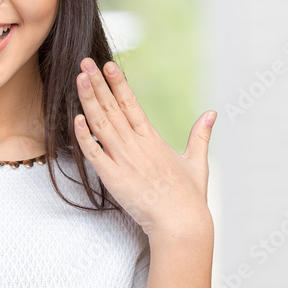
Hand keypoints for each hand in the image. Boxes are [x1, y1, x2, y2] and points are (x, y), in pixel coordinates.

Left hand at [73, 57, 215, 238]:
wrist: (181, 225)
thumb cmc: (188, 197)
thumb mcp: (197, 161)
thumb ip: (200, 135)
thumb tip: (212, 113)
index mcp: (152, 139)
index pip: (131, 103)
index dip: (118, 83)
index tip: (107, 65)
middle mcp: (136, 145)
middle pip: (112, 108)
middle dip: (97, 83)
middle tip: (84, 62)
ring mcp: (123, 160)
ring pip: (101, 124)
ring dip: (88, 100)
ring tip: (79, 79)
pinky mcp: (113, 177)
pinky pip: (94, 153)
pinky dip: (84, 136)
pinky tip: (76, 119)